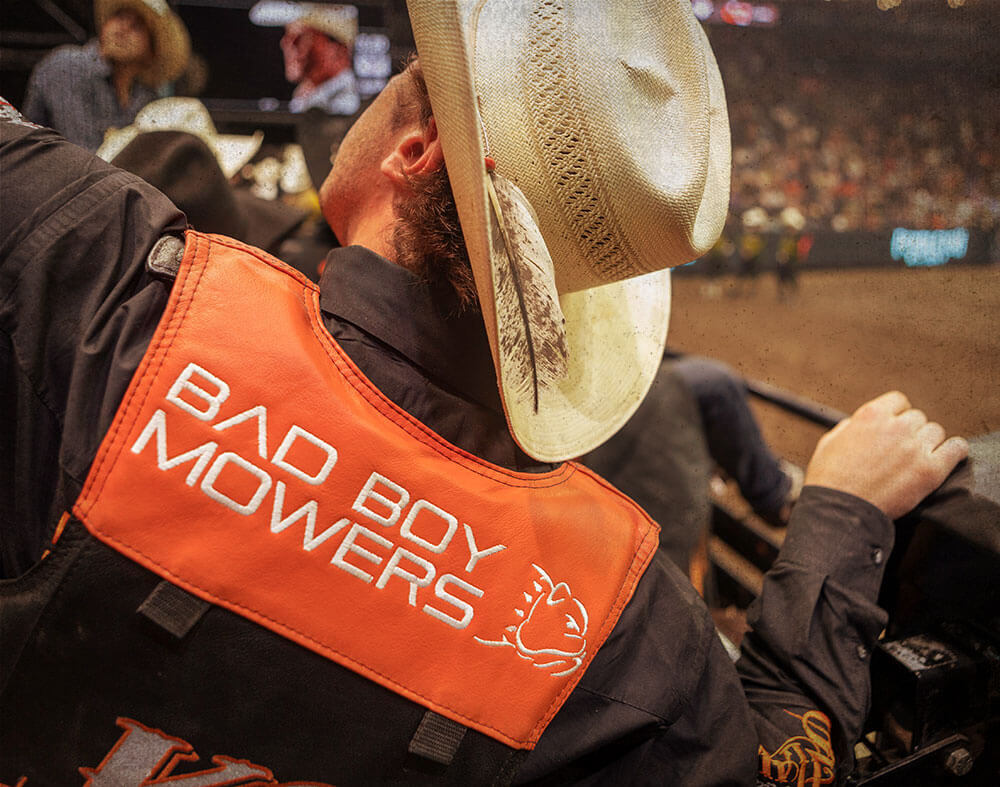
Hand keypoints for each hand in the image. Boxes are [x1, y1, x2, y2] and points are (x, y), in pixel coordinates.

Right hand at [804, 391, 968, 519]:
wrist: (840, 510)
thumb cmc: (830, 479)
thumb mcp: (830, 442)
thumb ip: (851, 427)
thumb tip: (862, 425)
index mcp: (871, 415)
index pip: (899, 401)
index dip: (896, 415)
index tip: (894, 427)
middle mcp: (896, 427)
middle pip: (918, 418)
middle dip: (910, 432)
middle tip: (901, 450)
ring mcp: (915, 448)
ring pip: (936, 432)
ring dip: (928, 443)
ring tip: (917, 459)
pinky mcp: (930, 470)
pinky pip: (956, 449)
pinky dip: (954, 451)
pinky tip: (947, 456)